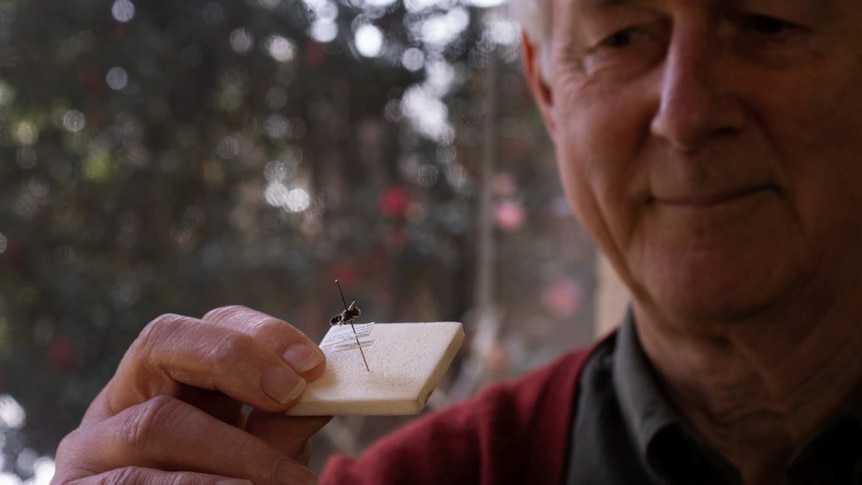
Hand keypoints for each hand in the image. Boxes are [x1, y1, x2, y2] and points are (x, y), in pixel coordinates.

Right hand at [51, 305, 329, 484]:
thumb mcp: (255, 451)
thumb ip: (279, 422)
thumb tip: (317, 397)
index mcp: (163, 379)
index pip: (204, 323)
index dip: (256, 334)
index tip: (309, 365)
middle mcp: (117, 401)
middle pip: (161, 344)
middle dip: (235, 360)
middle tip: (291, 395)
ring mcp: (89, 448)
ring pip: (156, 423)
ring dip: (236, 450)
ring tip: (289, 478)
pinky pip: (139, 481)